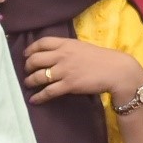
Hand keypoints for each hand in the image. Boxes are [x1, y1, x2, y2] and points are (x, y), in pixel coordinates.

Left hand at [21, 36, 142, 106]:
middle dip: (27, 66)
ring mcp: (64, 70)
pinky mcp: (68, 85)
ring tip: (28, 84)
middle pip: (35, 59)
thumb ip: (67, 48)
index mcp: (66, 44)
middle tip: (27, 71)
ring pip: (38, 76)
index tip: (26, 55)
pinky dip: (38, 97)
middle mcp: (62, 55)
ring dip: (30, 81)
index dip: (30, 49)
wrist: (116, 70)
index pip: (41, 43)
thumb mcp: (81, 46)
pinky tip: (33, 100)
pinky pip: (48, 92)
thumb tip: (54, 53)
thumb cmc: (101, 58)